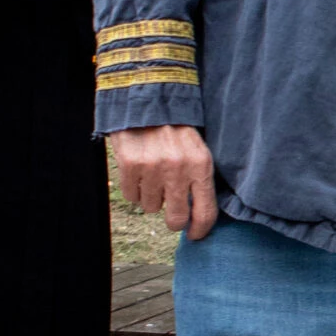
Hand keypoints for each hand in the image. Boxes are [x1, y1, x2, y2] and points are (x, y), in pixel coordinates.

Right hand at [112, 125, 218, 239]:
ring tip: (154, 176)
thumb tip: (197, 215)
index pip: (206, 211)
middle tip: (172, 214)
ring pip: (151, 207)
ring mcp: (153, 168)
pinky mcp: (130, 165)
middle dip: (174, 221)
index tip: (195, 235)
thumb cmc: (177, 130)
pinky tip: (139, 172)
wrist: (148, 99)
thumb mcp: (199, 150)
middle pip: (176, 218)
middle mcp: (178, 169)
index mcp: (201, 165)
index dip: (200, 229)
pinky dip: (134, 189)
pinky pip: (131, 196)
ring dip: (152, 198)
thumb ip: (200, 180)